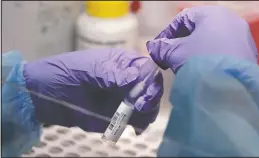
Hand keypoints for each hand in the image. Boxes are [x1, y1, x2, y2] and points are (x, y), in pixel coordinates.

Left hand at [23, 48, 162, 133]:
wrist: (43, 95)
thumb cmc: (63, 73)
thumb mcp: (85, 69)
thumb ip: (110, 73)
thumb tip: (135, 77)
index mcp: (121, 62)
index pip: (146, 68)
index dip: (150, 80)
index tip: (143, 93)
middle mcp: (126, 79)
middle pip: (150, 87)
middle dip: (151, 97)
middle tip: (141, 107)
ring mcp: (122, 97)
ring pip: (146, 104)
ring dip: (148, 112)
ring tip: (139, 121)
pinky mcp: (116, 114)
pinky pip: (135, 119)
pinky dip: (140, 124)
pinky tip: (136, 129)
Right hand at [146, 6, 257, 72]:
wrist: (231, 86)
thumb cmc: (200, 61)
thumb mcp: (175, 53)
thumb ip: (161, 48)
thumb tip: (153, 47)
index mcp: (213, 14)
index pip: (183, 18)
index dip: (167, 32)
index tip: (158, 47)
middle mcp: (231, 21)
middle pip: (199, 29)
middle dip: (182, 42)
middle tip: (171, 56)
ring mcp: (243, 38)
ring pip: (212, 41)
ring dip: (196, 50)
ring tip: (186, 65)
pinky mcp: (248, 55)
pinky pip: (224, 52)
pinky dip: (211, 57)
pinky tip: (204, 71)